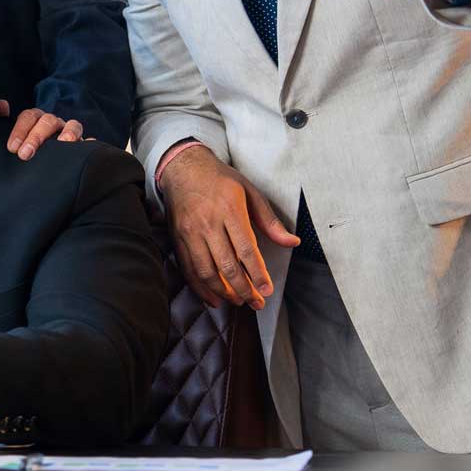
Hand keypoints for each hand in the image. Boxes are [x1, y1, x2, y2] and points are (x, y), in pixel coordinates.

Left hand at [0, 100, 84, 159]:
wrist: (37, 174)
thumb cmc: (23, 152)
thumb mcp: (10, 139)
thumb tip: (1, 104)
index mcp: (35, 119)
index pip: (28, 116)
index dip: (20, 130)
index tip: (12, 147)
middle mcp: (53, 124)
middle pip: (48, 121)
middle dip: (36, 136)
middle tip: (25, 155)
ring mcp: (70, 134)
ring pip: (73, 126)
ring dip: (68, 133)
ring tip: (63, 144)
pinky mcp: (83, 149)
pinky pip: (90, 143)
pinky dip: (90, 144)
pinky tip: (87, 149)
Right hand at [156, 143, 298, 309]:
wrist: (183, 167)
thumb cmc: (220, 179)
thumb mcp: (250, 192)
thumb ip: (270, 221)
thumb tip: (292, 241)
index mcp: (230, 210)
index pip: (246, 250)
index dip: (258, 274)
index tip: (267, 290)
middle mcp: (208, 223)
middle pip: (227, 265)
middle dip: (244, 289)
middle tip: (256, 302)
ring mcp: (190, 232)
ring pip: (206, 271)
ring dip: (223, 292)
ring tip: (238, 301)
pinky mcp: (177, 238)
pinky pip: (188, 269)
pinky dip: (200, 288)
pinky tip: (213, 298)